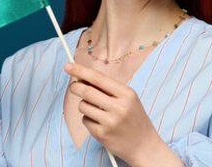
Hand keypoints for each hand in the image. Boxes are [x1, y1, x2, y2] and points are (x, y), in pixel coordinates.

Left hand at [64, 63, 182, 166]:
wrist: (144, 145)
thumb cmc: (134, 119)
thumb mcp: (129, 100)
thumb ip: (109, 89)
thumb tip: (83, 78)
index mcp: (127, 94)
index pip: (99, 78)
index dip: (81, 71)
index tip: (68, 66)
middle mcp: (119, 107)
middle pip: (87, 91)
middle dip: (75, 87)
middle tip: (73, 86)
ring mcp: (110, 122)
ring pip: (83, 106)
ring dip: (84, 105)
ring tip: (96, 110)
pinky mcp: (101, 134)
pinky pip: (85, 120)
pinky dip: (88, 119)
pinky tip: (100, 123)